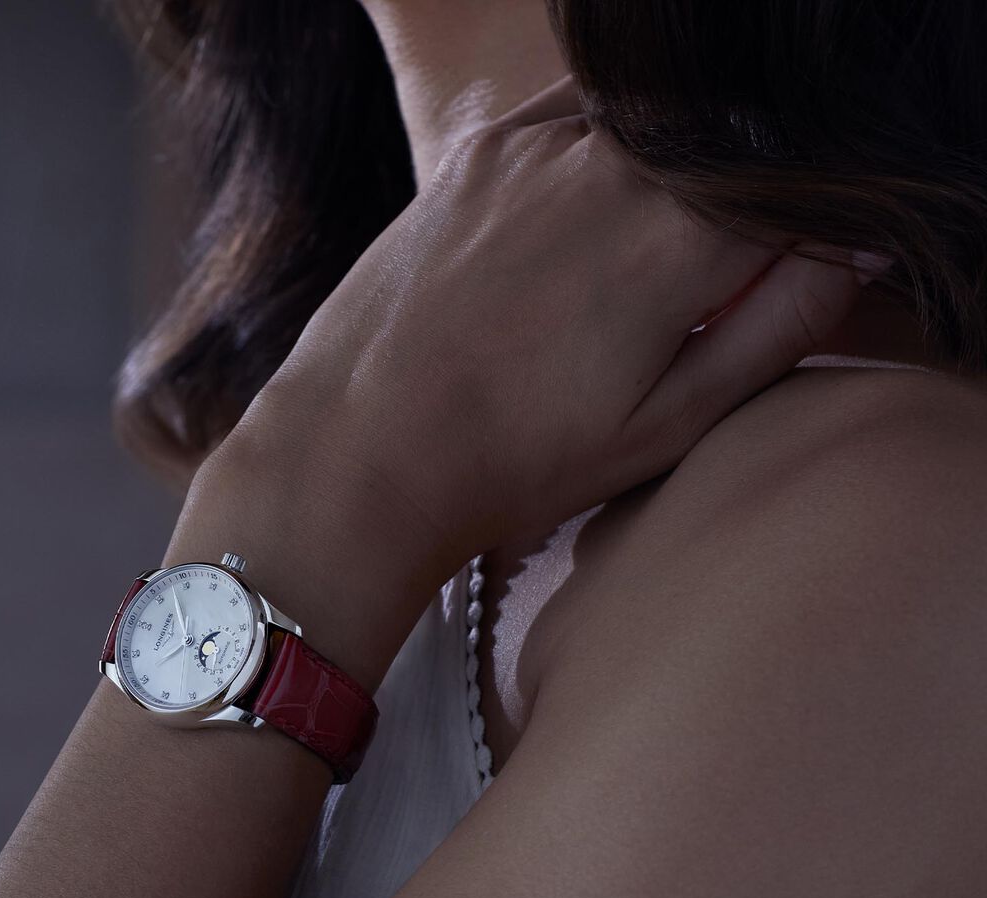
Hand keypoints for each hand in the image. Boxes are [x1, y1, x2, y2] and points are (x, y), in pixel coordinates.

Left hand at [171, 76, 870, 684]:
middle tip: (652, 322)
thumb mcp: (666, 424)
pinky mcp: (479, 151)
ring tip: (592, 299)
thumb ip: (778, 325)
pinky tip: (564, 244)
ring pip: (651, 140)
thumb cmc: (509, 461)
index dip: (788, 256)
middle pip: (722, 165)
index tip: (743, 311)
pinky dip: (597, 164)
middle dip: (719, 233)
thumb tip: (852, 247)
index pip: (793, 203)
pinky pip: (574, 122)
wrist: (360, 451)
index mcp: (680, 235)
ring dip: (657, 198)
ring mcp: (540, 147)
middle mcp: (616, 164)